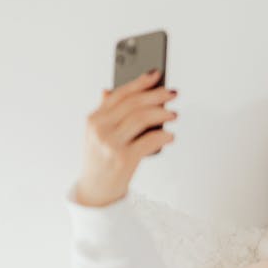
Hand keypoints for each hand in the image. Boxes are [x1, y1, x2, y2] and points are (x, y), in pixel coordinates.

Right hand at [75, 70, 178, 206]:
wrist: (95, 192)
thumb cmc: (100, 161)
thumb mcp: (96, 135)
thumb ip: (105, 113)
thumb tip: (109, 90)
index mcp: (94, 119)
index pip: (119, 94)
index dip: (139, 82)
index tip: (156, 75)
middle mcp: (100, 129)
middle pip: (133, 104)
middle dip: (156, 96)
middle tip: (172, 94)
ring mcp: (111, 144)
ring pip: (142, 118)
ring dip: (162, 113)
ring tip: (173, 115)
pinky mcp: (123, 159)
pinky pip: (149, 141)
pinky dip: (163, 136)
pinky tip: (170, 136)